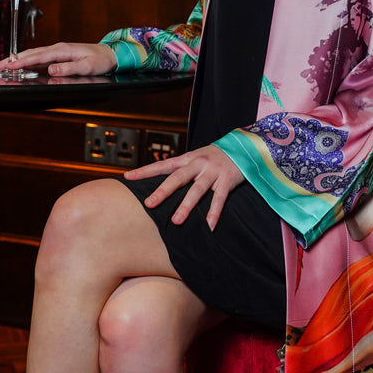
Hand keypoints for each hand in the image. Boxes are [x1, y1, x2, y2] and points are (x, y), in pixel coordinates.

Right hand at [0, 42, 115, 76]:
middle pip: (32, 54)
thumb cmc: (100, 60)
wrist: (110, 54)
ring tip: (2, 64)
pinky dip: (27, 60)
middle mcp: (58, 48)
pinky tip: (19, 64)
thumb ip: (69, 68)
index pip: (39, 56)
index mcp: (63, 50)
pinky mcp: (58, 55)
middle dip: (14, 59)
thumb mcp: (87, 66)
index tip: (11, 66)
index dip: (23, 61)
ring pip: (33, 54)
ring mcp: (57, 51)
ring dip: (17, 59)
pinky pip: (39, 57)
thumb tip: (51, 70)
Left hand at [125, 144, 244, 228]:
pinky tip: (209, 226)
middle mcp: (198, 164)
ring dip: (186, 206)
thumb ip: (182, 170)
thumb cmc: (216, 156)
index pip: (163, 165)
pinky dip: (214, 213)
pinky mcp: (227, 180)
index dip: (145, 171)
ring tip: (177, 221)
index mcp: (188, 158)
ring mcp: (213, 172)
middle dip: (162, 191)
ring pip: (197, 190)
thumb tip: (162, 186)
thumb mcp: (197, 157)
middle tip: (149, 204)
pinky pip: (219, 199)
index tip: (128, 177)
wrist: (245, 146)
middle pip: (177, 178)